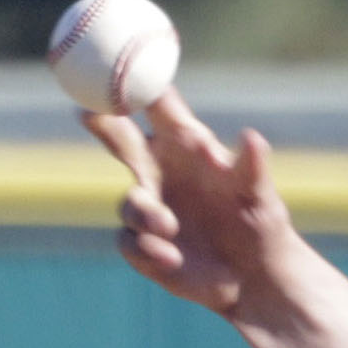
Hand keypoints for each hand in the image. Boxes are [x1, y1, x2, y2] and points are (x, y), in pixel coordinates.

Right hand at [83, 92, 347, 347]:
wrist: (256, 276)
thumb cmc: (261, 224)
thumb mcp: (260, 196)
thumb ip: (251, 167)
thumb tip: (252, 138)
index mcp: (186, 146)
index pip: (156, 106)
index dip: (134, 85)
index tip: (119, 70)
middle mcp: (160, 170)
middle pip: (121, 140)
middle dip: (102, 124)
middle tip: (86, 113)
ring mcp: (149, 207)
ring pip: (129, 202)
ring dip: (144, 213)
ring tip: (170, 229)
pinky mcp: (144, 244)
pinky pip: (131, 243)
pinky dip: (148, 250)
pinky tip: (171, 259)